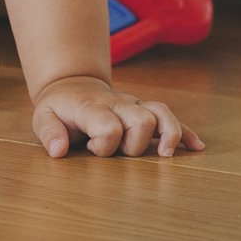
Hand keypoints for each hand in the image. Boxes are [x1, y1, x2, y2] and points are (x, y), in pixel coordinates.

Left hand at [30, 75, 202, 157]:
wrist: (73, 85)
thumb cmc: (59, 108)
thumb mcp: (43, 117)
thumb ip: (49, 133)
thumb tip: (58, 151)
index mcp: (92, 108)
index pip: (109, 127)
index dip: (104, 145)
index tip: (90, 149)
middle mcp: (118, 104)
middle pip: (141, 120)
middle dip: (135, 145)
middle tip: (119, 154)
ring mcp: (135, 105)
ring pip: (161, 112)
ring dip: (169, 134)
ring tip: (167, 155)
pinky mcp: (146, 110)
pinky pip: (170, 117)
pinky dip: (184, 132)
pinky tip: (197, 147)